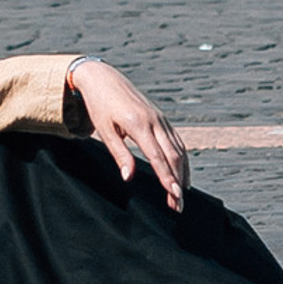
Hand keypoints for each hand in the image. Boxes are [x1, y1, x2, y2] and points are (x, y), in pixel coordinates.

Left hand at [67, 59, 189, 211]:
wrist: (103, 78)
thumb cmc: (100, 105)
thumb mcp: (104, 130)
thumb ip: (119, 154)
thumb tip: (129, 177)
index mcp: (138, 123)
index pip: (158, 157)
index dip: (167, 178)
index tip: (175, 196)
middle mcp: (154, 120)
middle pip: (173, 156)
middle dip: (177, 182)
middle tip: (178, 206)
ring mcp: (160, 117)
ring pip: (178, 149)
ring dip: (182, 173)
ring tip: (180, 195)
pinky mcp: (161, 117)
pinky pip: (177, 140)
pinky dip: (182, 158)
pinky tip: (182, 172)